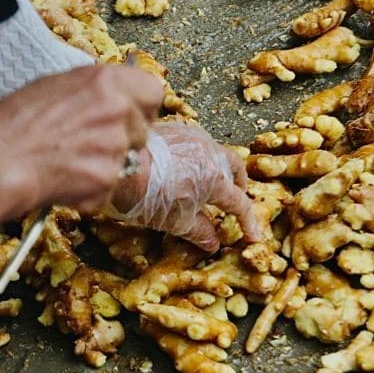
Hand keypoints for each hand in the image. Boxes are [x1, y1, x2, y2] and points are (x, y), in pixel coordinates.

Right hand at [0, 64, 163, 214]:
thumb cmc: (14, 121)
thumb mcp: (56, 85)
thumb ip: (95, 89)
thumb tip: (114, 94)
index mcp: (107, 82)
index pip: (154, 91)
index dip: (142, 104)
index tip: (129, 110)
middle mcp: (118, 113)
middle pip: (143, 128)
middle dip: (124, 136)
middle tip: (90, 140)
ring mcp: (116, 150)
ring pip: (127, 159)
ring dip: (106, 162)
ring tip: (69, 159)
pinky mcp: (106, 182)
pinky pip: (108, 185)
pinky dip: (91, 186)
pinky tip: (64, 176)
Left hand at [108, 121, 262, 251]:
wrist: (120, 165)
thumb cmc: (146, 196)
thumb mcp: (175, 222)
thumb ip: (199, 231)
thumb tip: (213, 243)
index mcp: (215, 180)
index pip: (239, 204)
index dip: (248, 222)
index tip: (253, 235)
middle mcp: (210, 155)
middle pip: (236, 169)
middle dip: (239, 184)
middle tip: (235, 197)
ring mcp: (194, 138)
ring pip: (217, 152)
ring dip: (219, 168)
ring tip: (210, 180)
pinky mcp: (176, 129)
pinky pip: (197, 142)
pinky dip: (199, 156)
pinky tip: (186, 165)